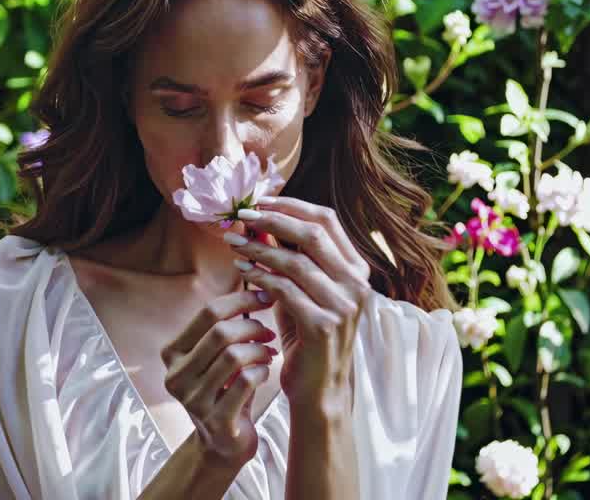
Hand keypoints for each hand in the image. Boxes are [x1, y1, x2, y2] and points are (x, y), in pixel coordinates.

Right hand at [160, 289, 279, 465]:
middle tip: (269, 330)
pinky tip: (265, 372)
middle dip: (252, 326)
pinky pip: (245, 382)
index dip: (241, 300)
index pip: (208, 313)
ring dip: (259, 350)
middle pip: (220, 332)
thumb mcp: (218, 353)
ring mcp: (193, 401)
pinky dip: (261, 371)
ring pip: (234, 356)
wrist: (226, 442)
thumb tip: (256, 272)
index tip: (266, 296)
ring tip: (268, 351)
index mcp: (173, 352)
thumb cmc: (227, 387)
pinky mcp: (215, 421)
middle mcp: (176, 375)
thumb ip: (227, 321)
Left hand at [225, 196, 371, 406]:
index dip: (291, 206)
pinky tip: (242, 270)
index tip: (259, 201)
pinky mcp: (323, 326)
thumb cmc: (306, 336)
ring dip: (259, 247)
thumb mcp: (299, 290)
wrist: (319, 389)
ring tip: (234, 242)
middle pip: (312, 234)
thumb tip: (257, 219)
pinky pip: (285, 290)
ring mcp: (343, 306)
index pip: (327, 220)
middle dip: (272, 220)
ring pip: (295, 261)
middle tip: (241, 216)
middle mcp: (356, 284)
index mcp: (356, 269)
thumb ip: (286, 257)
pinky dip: (260, 276)